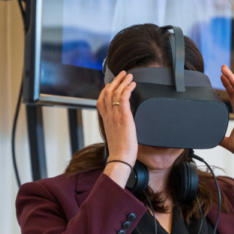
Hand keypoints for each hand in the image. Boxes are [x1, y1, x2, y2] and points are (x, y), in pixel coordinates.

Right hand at [97, 71, 137, 185]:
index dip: (105, 90)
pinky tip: (133, 84)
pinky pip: (123, 98)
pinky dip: (128, 89)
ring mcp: (115, 116)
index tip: (110, 84)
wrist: (120, 158)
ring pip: (115, 93)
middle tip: (121, 74)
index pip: (101, 101)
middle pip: (107, 93)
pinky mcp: (123, 117)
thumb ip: (117, 130)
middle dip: (114, 81)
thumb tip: (123, 128)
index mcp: (106, 121)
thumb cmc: (120, 152)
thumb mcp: (116, 138)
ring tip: (129, 76)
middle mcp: (108, 116)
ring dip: (122, 82)